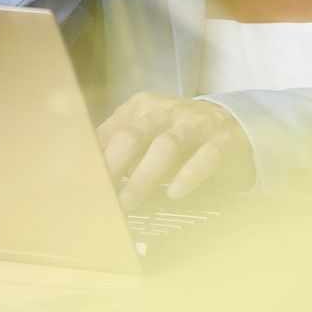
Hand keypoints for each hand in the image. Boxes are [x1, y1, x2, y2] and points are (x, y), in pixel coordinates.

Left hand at [96, 91, 255, 209]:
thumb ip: (118, 149)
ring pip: (166, 146)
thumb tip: (83, 179)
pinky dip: (188, 175)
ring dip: (143, 177)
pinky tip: (175, 193)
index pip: (108, 133)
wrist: (234, 122)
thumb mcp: (146, 134)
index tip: (77, 186)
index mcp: (139, 109)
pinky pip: (205, 156)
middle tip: (99, 198)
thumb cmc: (176, 135)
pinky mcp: (222, 139)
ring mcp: (194, 123)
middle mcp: (164, 111)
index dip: (91, 161)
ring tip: (128, 203)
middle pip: (132, 136)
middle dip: (112, 168)